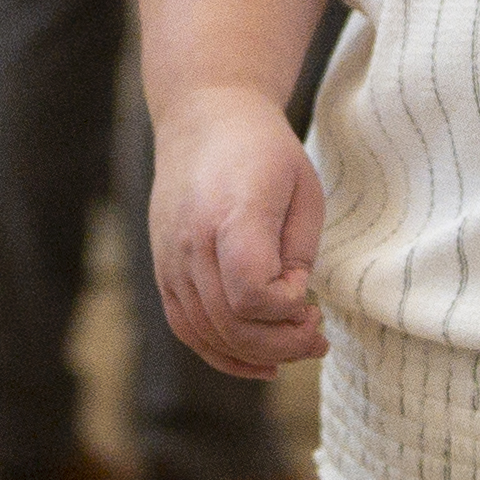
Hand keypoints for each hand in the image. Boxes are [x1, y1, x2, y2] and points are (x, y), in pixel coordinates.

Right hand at [149, 85, 330, 377]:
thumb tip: (290, 306)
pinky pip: (186, 328)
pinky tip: (257, 360)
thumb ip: (299, 254)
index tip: (308, 289)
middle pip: (231, 324)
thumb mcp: (303, 190)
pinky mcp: (163, 269)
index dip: (287, 307)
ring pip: (206, 335)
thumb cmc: (264, 151)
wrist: (203, 118)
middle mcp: (191, 242)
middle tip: (317, 335)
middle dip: (282, 343)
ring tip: (294, 345)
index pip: (252, 294)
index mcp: (231, 214)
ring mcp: (170, 259)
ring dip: (255, 355)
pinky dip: (221, 354)